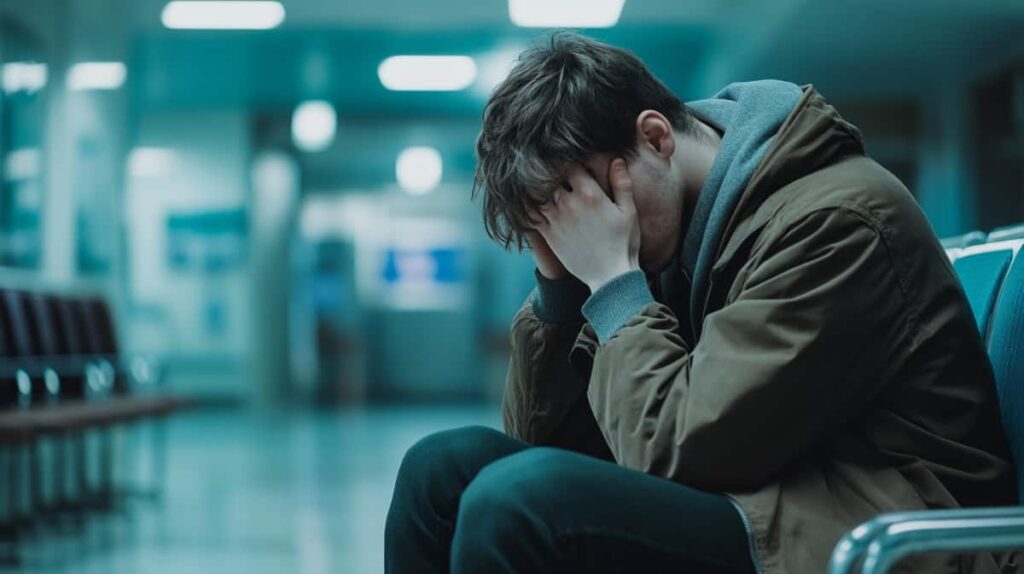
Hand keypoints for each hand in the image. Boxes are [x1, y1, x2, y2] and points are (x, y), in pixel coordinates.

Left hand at [533, 158, 640, 291]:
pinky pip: (530, 214)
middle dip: (551, 170)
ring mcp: (556, 220)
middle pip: (550, 176)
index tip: (567, 158)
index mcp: (590, 194)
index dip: (567, 159)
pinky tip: (529, 200)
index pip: (570, 164)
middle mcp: (569, 204)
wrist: (610, 276)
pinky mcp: (548, 234)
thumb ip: (622, 183)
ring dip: (537, 185)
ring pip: (537, 192)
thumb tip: (616, 160)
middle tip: (550, 166)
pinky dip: (527, 204)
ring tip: (538, 181)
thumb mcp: (629, 212)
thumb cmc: (623, 243)